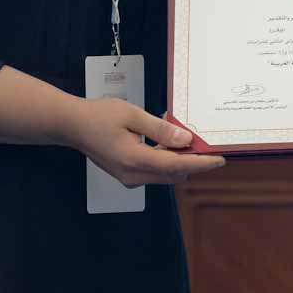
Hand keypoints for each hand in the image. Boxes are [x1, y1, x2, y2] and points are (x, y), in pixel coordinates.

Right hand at [68, 97, 224, 186]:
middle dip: (191, 160)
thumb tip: (186, 140)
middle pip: (174, 174)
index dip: (201, 163)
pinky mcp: (127, 175)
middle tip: (202, 140)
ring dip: (178, 159)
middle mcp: (132, 175)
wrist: (72, 125)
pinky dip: (165, 159)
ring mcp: (129, 178)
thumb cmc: (98, 116)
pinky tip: (165, 141)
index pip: (176, 166)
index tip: (219, 159)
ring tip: (180, 134)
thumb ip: (161, 129)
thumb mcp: (133, 114)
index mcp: (134, 160)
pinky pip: (154, 171)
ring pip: (165, 174)